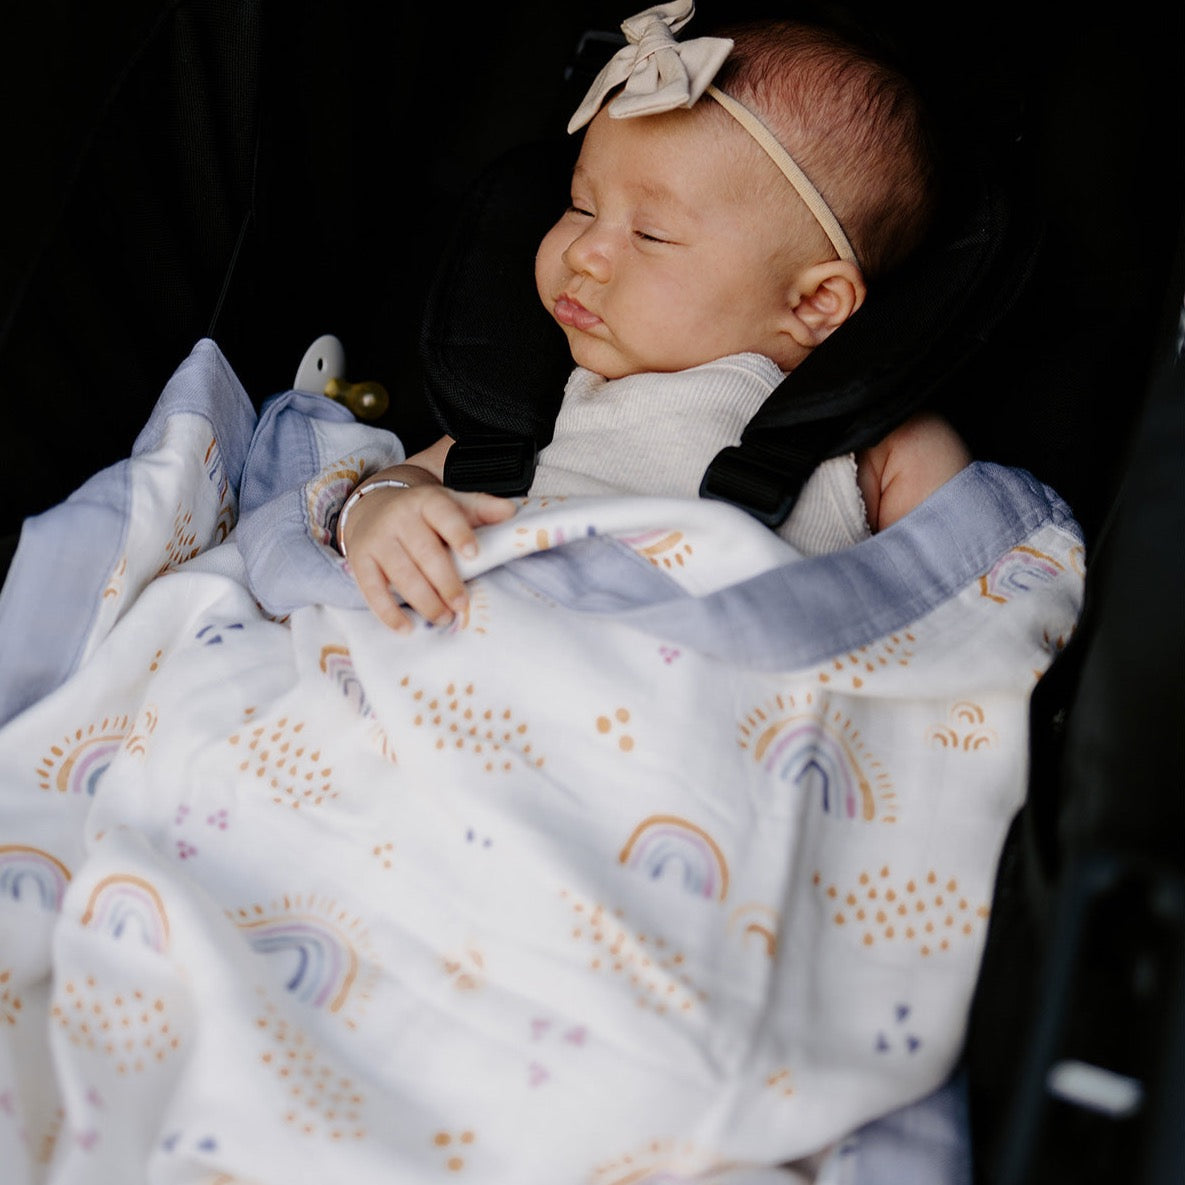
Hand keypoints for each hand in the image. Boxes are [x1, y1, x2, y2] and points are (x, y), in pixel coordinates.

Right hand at [341, 480, 515, 631]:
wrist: (372, 506)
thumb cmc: (422, 512)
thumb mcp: (451, 503)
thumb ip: (481, 508)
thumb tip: (510, 511)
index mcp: (426, 501)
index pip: (444, 514)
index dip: (459, 534)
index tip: (474, 554)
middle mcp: (399, 518)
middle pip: (424, 552)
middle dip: (445, 582)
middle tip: (461, 604)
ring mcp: (378, 539)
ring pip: (401, 574)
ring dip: (424, 601)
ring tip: (443, 617)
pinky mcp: (360, 560)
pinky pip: (372, 590)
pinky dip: (388, 613)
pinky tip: (406, 628)